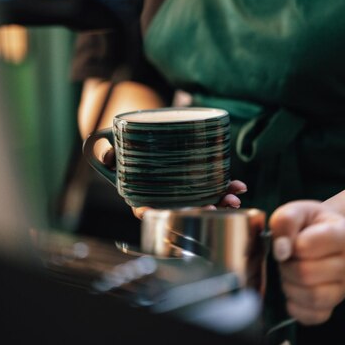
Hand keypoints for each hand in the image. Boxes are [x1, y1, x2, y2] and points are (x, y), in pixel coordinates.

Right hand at [99, 145, 247, 218]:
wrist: (140, 127)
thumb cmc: (123, 142)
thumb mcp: (111, 146)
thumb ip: (106, 154)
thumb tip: (105, 157)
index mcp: (141, 197)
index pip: (150, 213)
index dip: (163, 217)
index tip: (175, 216)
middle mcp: (164, 198)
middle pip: (183, 212)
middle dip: (201, 213)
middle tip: (215, 208)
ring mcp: (182, 191)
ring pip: (202, 203)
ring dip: (220, 203)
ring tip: (234, 198)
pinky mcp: (195, 180)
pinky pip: (212, 189)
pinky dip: (226, 188)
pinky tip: (239, 186)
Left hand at [269, 200, 344, 324]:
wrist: (325, 234)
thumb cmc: (310, 223)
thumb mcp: (297, 210)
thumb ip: (286, 222)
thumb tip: (281, 250)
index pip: (308, 245)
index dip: (289, 244)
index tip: (288, 241)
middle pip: (307, 274)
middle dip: (287, 267)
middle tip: (286, 259)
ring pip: (313, 297)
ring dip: (290, 287)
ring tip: (289, 274)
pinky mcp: (335, 306)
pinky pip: (315, 317)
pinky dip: (296, 307)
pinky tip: (293, 292)